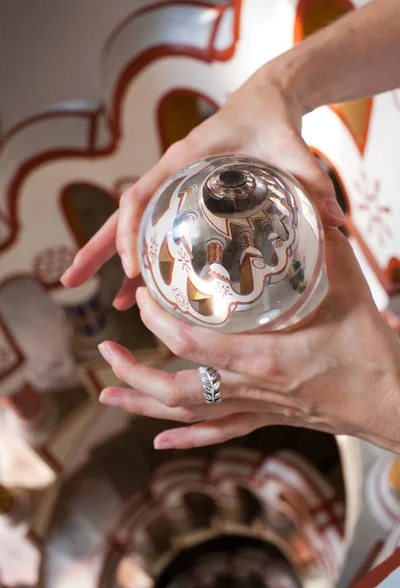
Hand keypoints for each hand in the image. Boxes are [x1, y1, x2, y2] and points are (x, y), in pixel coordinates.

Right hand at [60, 60, 344, 304]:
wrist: (266, 101)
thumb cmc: (270, 119)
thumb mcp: (289, 146)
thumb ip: (309, 180)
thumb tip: (336, 221)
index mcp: (183, 161)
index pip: (141, 196)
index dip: (130, 232)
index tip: (132, 269)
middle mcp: (171, 176)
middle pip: (123, 215)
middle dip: (97, 249)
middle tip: (73, 282)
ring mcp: (175, 190)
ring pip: (133, 227)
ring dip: (113, 261)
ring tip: (107, 300)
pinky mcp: (185, 201)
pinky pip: (156, 231)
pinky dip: (148, 260)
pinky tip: (148, 290)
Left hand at [96, 230, 399, 452]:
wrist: (390, 398)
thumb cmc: (369, 345)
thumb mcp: (344, 284)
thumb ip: (317, 245)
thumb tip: (299, 203)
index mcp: (262, 354)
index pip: (187, 341)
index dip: (155, 319)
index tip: (141, 296)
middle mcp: (249, 387)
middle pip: (174, 388)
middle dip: (133, 371)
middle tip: (104, 350)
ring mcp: (254, 407)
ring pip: (186, 415)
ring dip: (144, 403)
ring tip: (110, 391)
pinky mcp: (263, 417)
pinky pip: (216, 433)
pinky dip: (184, 436)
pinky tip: (159, 439)